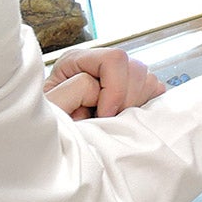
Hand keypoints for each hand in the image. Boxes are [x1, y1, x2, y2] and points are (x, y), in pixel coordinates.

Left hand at [44, 48, 164, 119]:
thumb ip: (72, 91)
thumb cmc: (47, 124)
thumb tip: (99, 91)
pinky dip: (146, 103)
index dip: (115, 89)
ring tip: (114, 118)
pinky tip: (125, 116)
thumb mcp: (50, 106)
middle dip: (126, 98)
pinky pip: (153, 88)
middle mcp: (99, 63)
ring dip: (136, 102)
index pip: (114, 59)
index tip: (104, 114)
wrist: (48, 142)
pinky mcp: (130, 89)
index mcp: (77, 60)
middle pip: (134, 67)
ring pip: (146, 77)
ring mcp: (117, 75)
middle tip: (109, 119)